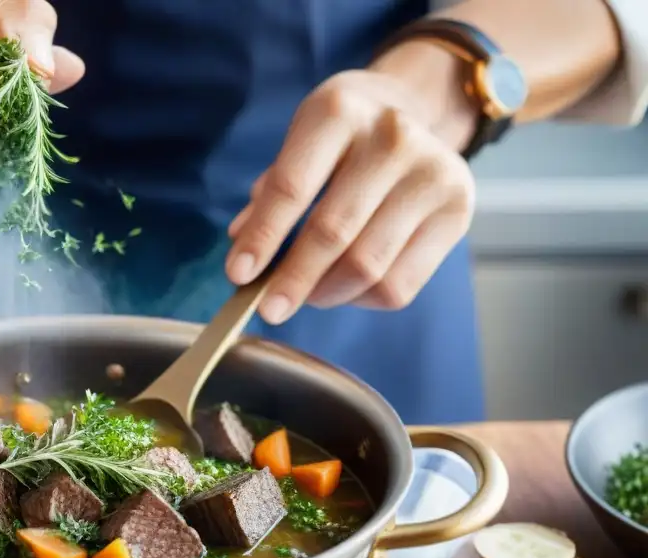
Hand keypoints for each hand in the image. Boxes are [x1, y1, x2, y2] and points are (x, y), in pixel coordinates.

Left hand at [225, 65, 477, 322]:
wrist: (415, 112)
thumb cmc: (342, 138)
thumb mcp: (300, 143)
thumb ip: (269, 195)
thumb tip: (241, 246)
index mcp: (339, 111)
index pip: (292, 187)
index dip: (263, 237)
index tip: (237, 275)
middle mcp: (392, 137)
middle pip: (333, 232)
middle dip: (294, 279)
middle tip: (268, 308)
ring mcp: (433, 173)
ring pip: (368, 267)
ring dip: (326, 294)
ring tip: (306, 296)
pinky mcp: (458, 211)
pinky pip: (399, 285)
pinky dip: (362, 298)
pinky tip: (346, 288)